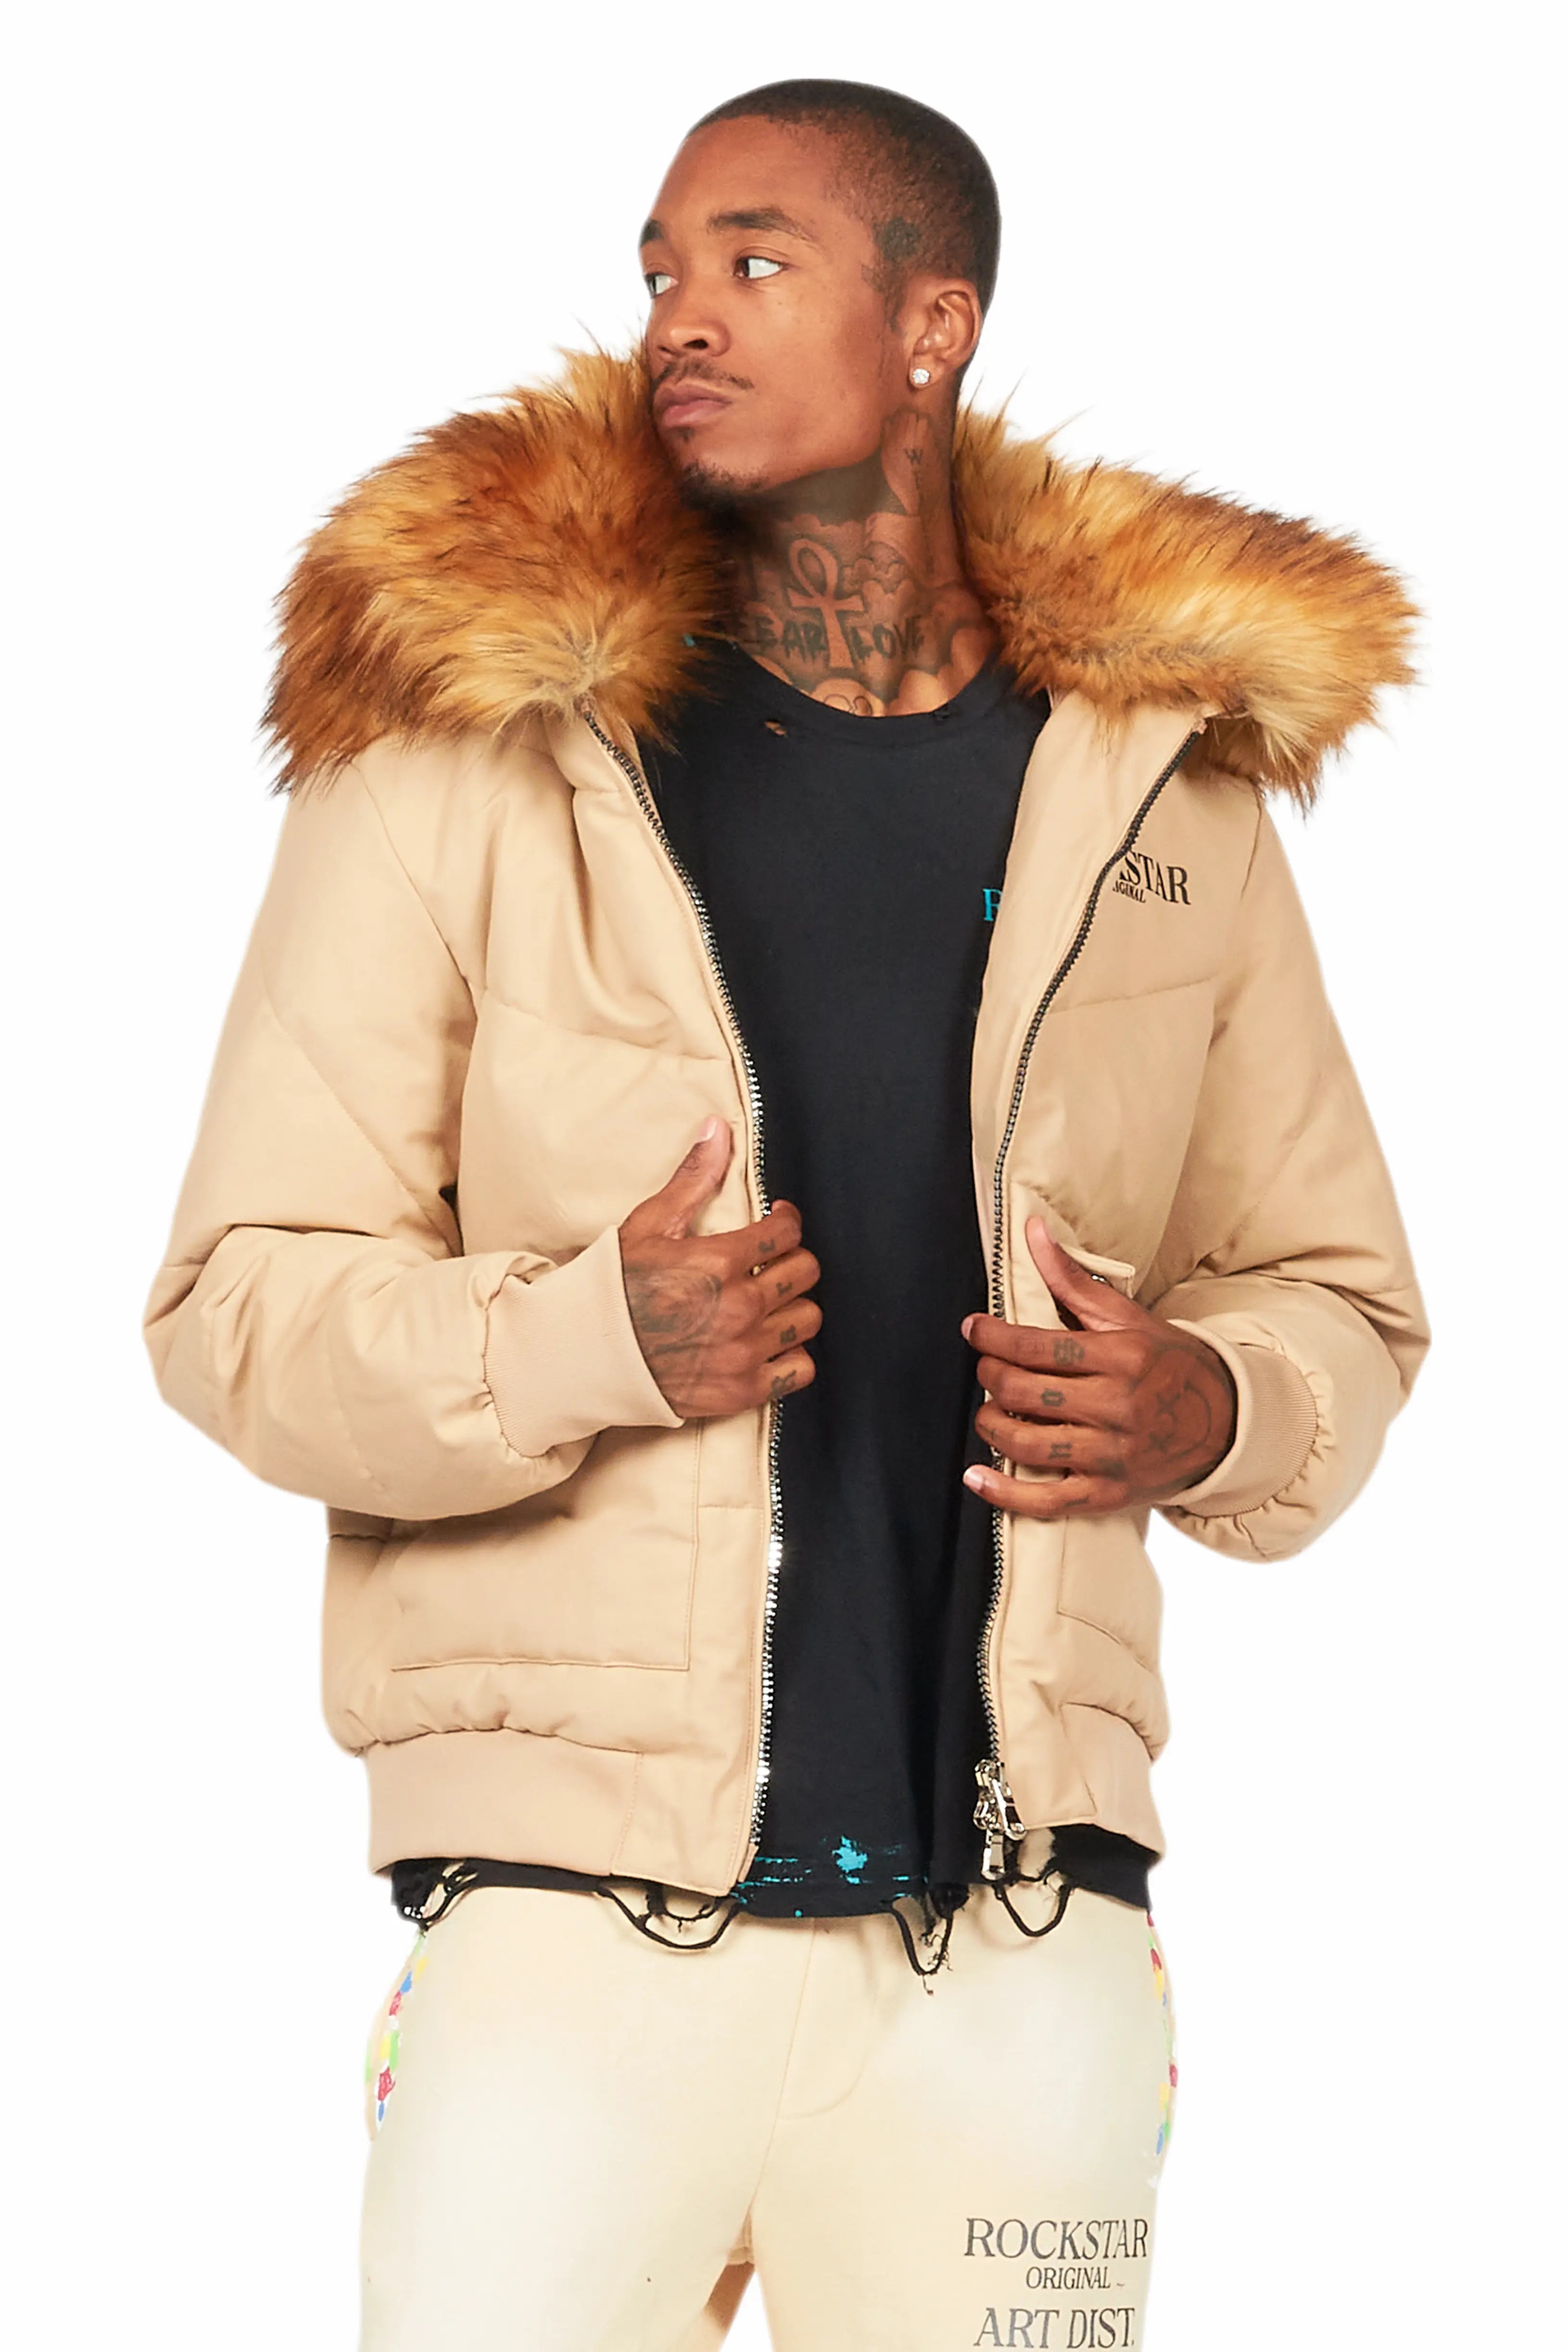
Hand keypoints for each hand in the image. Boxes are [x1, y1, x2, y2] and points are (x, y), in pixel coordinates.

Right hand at [619, 1118, 820, 1419]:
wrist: (586, 1354)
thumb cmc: (614, 1286)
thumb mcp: (650, 1224)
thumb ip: (693, 1178)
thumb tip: (717, 1127)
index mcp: (719, 1262)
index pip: (787, 1232)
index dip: (785, 1221)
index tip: (777, 1222)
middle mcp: (739, 1307)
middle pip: (805, 1273)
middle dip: (791, 1261)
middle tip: (772, 1263)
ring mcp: (743, 1351)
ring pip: (807, 1319)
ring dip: (793, 1307)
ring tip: (770, 1303)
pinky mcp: (741, 1390)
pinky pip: (799, 1370)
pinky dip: (791, 1357)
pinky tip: (770, 1344)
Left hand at [961, 1218, 1236, 1519]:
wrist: (1228, 1425)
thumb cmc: (1171, 1366)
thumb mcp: (1130, 1318)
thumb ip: (1073, 1280)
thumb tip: (1033, 1232)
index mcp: (1122, 1358)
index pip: (1038, 1347)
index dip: (992, 1337)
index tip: (972, 1329)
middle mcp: (1117, 1407)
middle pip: (1025, 1393)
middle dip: (990, 1378)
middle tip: (985, 1369)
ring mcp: (1113, 1456)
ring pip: (1028, 1444)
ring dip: (992, 1425)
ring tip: (988, 1412)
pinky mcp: (1109, 1494)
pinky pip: (1046, 1501)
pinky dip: (1004, 1493)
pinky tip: (976, 1477)